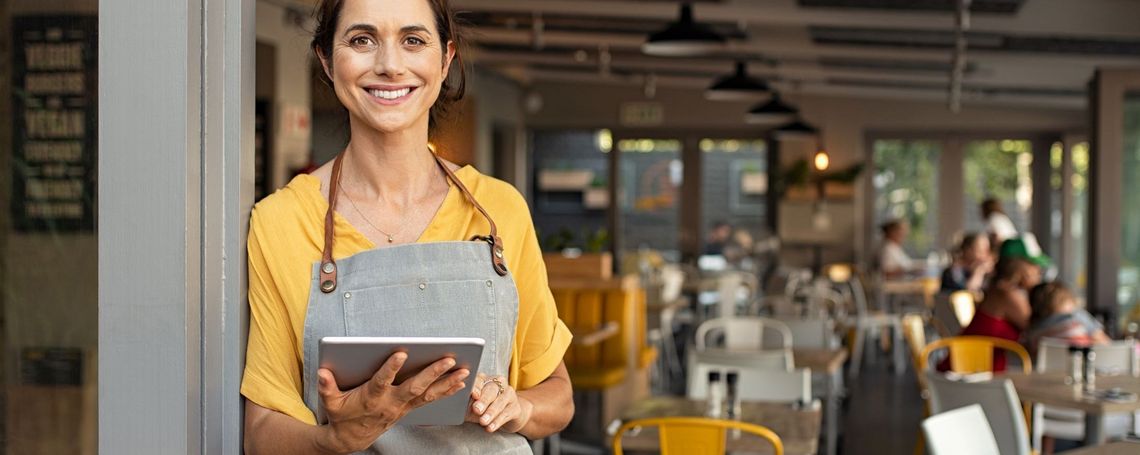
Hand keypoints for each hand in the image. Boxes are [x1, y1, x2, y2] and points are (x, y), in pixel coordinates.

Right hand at [316, 353, 468, 452]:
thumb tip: (322, 373)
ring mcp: (402, 407)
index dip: (391, 368)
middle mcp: (391, 402)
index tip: (401, 353)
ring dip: (447, 382)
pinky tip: (460, 382)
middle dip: (432, 373)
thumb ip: (327, 387)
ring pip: (428, 394)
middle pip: (414, 386)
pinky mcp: (409, 408)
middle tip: (448, 359)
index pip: (382, 381)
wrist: (351, 439)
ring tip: (464, 370)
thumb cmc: (342, 415)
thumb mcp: (330, 402)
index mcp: (371, 397)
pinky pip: (430, 399)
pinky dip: (446, 391)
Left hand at [466, 374, 532, 432]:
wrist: (504, 416)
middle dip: (484, 400)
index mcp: (485, 380)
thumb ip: (465, 403)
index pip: (479, 379)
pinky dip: (497, 421)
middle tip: (476, 410)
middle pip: (491, 389)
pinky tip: (491, 427)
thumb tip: (455, 404)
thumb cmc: (483, 409)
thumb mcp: (471, 405)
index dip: (476, 387)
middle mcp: (498, 383)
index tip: (473, 395)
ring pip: (500, 401)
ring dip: (491, 412)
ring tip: (483, 422)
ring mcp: (509, 394)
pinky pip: (506, 413)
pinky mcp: (516, 407)